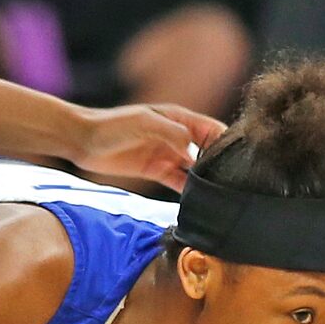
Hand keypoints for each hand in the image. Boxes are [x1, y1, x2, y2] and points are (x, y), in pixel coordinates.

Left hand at [74, 103, 224, 192]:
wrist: (82, 140)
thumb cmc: (112, 125)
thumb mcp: (144, 123)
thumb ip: (172, 133)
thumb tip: (194, 151)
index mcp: (179, 119)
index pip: (212, 130)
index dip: (228, 142)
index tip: (242, 160)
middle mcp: (177, 137)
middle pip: (208, 151)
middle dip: (222, 165)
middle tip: (236, 185)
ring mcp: (167, 154)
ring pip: (195, 170)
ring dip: (206, 182)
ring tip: (221, 198)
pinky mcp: (156, 170)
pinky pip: (178, 182)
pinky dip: (188, 192)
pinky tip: (198, 203)